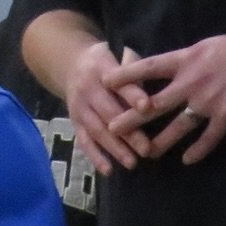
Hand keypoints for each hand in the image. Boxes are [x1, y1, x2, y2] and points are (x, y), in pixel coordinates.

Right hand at [62, 41, 152, 174]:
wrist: (69, 64)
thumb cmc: (104, 64)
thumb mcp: (116, 55)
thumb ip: (134, 68)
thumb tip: (156, 83)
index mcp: (101, 68)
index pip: (119, 83)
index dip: (133, 95)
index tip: (148, 107)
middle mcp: (87, 88)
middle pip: (108, 111)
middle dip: (128, 132)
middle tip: (147, 149)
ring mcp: (79, 106)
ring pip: (96, 129)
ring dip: (114, 147)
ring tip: (132, 163)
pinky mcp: (74, 121)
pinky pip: (83, 140)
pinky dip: (94, 156)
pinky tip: (108, 170)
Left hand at [104, 33, 225, 163]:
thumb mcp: (203, 46)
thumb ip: (183, 59)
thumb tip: (163, 67)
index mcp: (185, 60)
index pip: (148, 67)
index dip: (126, 75)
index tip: (105, 82)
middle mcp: (192, 81)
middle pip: (156, 102)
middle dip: (133, 117)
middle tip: (113, 127)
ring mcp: (209, 101)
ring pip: (179, 125)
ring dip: (162, 140)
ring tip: (146, 152)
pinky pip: (209, 138)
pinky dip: (198, 150)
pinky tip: (186, 160)